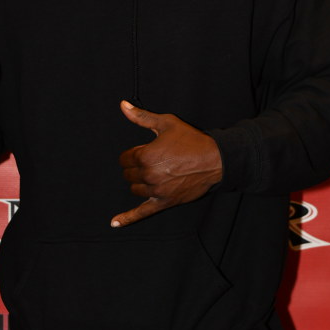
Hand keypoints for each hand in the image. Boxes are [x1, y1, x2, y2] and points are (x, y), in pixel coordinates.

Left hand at [113, 101, 222, 226]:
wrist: (215, 160)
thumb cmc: (191, 140)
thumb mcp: (166, 123)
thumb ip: (141, 117)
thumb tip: (122, 106)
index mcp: (145, 156)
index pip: (125, 158)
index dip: (133, 153)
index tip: (144, 151)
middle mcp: (148, 175)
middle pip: (128, 174)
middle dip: (135, 166)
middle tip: (152, 161)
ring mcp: (156, 191)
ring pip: (134, 189)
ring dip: (139, 182)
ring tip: (153, 174)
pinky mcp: (164, 202)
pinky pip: (142, 213)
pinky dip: (127, 218)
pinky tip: (114, 223)